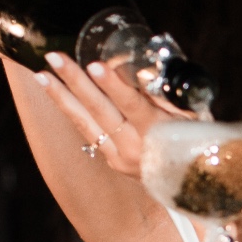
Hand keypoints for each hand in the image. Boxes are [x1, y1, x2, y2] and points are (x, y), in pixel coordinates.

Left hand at [34, 52, 182, 178]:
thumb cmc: (199, 138)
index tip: (96, 65)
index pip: (133, 106)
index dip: (114, 85)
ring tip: (42, 74)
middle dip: (76, 82)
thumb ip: (168, 95)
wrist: (196, 183)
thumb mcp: (194, 115)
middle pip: (101, 111)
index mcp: (160, 133)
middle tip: (55, 57)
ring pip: (86, 122)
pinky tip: (55, 91)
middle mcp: (136, 148)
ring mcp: (121, 157)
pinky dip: (71, 110)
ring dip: (62, 96)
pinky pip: (88, 132)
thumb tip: (142, 71)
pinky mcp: (113, 160)